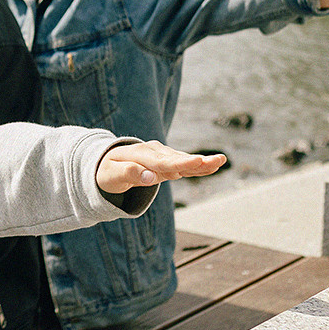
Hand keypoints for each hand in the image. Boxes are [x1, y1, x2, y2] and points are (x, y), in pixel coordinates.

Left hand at [97, 141, 225, 193]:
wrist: (107, 162)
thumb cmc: (107, 171)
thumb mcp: (111, 175)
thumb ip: (128, 174)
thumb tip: (151, 177)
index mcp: (140, 154)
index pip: (162, 162)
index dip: (179, 163)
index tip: (196, 162)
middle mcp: (154, 152)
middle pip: (177, 159)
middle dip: (197, 161)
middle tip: (217, 160)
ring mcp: (161, 155)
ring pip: (184, 161)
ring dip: (202, 162)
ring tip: (221, 160)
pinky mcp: (166, 161)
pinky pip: (183, 164)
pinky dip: (197, 166)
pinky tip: (213, 165)